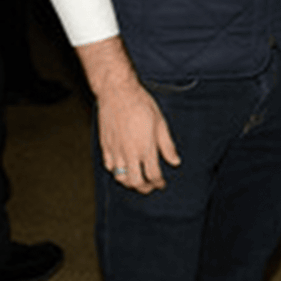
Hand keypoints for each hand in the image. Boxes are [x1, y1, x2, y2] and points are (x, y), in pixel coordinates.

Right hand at [98, 77, 180, 193]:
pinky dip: (116, 171)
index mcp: (146, 148)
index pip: (153, 175)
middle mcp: (129, 153)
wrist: (118, 92)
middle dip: (145, 188)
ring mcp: (115, 150)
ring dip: (130, 182)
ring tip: (137, 179)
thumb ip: (167, 146)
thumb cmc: (141, 104)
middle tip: (150, 186)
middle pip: (136, 182)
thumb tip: (175, 161)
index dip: (159, 183)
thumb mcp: (160, 123)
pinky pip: (109, 166)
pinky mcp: (105, 146)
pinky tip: (122, 168)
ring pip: (121, 177)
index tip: (161, 183)